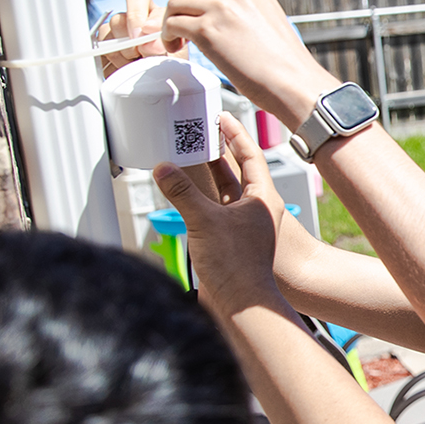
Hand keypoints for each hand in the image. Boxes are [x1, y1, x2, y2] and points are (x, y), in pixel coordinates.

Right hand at [98, 0, 185, 77]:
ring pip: (107, 36)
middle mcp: (130, 19)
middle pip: (118, 19)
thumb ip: (162, 43)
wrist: (166, 85)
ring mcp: (115, 34)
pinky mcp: (105, 51)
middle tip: (143, 56)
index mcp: (150, 11)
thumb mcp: (176, 52)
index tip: (146, 33)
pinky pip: (100, 52)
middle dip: (131, 42)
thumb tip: (147, 42)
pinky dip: (114, 64)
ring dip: (123, 56)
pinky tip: (127, 70)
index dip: (137, 14)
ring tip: (138, 65)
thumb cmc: (174, 65)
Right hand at [152, 113, 285, 317]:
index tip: (222, 117)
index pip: (251, 156)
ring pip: (224, 193)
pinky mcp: (231, 244)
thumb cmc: (236, 266)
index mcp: (262, 199)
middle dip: (218, 152)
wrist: (242, 306)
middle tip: (201, 132)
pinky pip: (215, 213)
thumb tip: (162, 168)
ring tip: (189, 156)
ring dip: (208, 176)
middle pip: (237, 173)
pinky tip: (185, 195)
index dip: (235, 134)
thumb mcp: (204, 220)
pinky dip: (201, 200)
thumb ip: (181, 192)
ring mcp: (244, 228)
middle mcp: (256, 212)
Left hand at [162, 0, 336, 127]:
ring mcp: (220, 8)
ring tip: (176, 43)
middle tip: (182, 34)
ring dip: (170, 23)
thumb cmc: (285, 69)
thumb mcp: (267, 28)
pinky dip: (167, 36)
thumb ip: (245, 18)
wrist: (295, 84)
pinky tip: (174, 49)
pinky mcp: (208, 30)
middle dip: (181, 10)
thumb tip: (225, 28)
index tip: (199, 27)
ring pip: (176, 4)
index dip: (200, 7)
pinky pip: (172, 24)